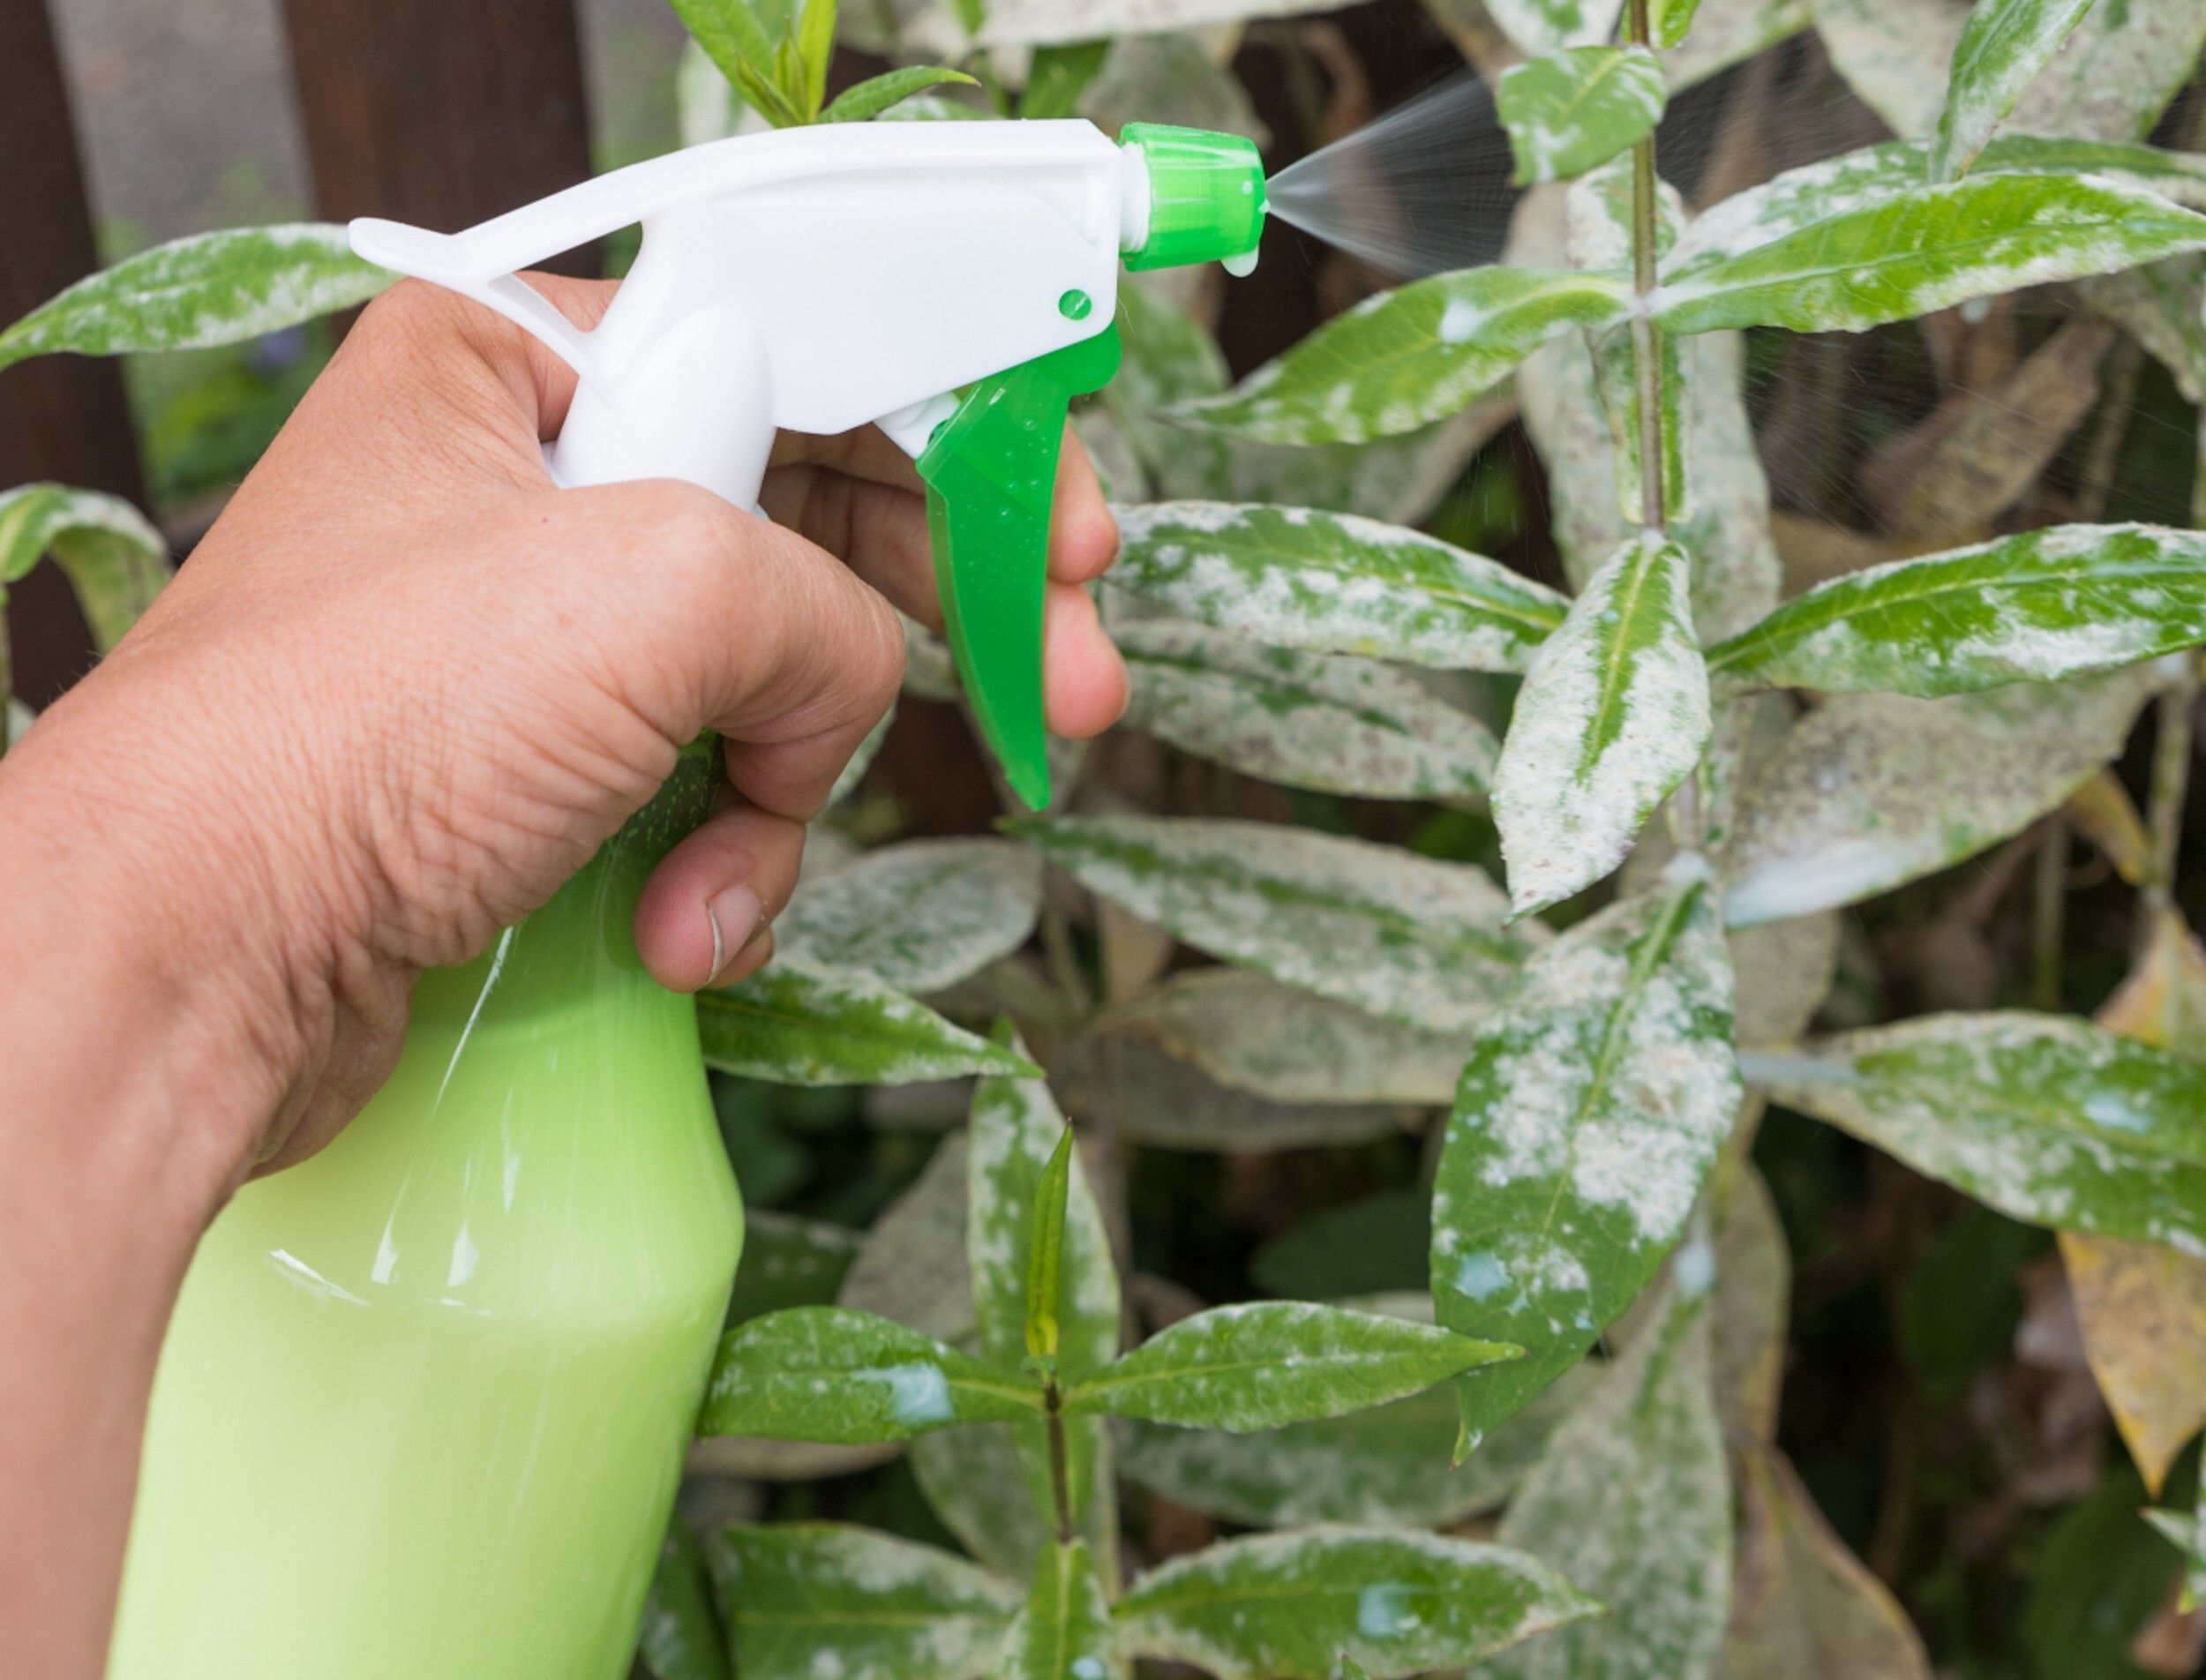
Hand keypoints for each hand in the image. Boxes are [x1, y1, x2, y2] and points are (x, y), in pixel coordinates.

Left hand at [2, 274, 1124, 1190]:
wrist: (181, 965)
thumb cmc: (367, 728)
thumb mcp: (660, 587)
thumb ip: (825, 598)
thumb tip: (848, 683)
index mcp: (523, 364)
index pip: (808, 358)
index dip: (965, 441)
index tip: (1071, 540)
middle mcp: (524, 487)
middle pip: (809, 526)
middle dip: (932, 630)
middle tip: (1075, 691)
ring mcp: (523, 645)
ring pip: (764, 689)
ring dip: (788, 798)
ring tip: (726, 878)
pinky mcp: (524, 782)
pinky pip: (698, 798)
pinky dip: (719, 871)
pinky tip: (673, 931)